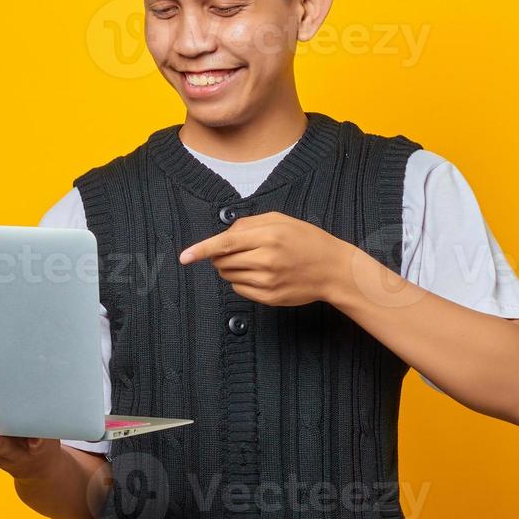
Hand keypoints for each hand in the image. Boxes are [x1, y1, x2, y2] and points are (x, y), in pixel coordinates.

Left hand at [177, 211, 350, 306]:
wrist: (333, 269)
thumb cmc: (307, 240)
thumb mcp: (281, 220)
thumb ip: (249, 224)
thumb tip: (223, 236)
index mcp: (269, 236)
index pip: (225, 243)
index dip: (202, 249)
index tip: (184, 257)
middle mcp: (266, 260)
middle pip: (223, 261)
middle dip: (221, 255)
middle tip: (241, 250)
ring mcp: (267, 282)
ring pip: (229, 276)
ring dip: (232, 267)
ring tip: (255, 261)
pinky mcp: (269, 298)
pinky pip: (239, 289)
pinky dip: (242, 281)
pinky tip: (260, 275)